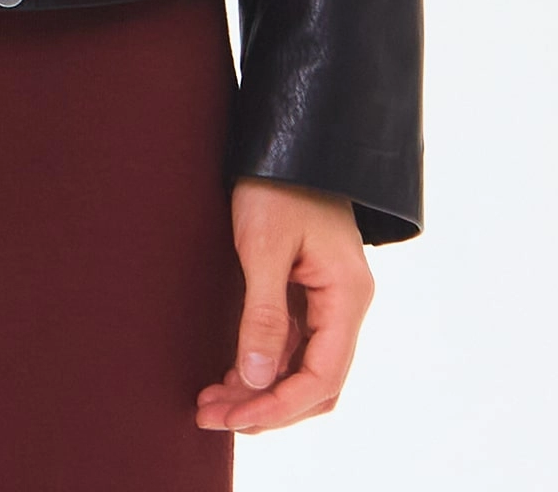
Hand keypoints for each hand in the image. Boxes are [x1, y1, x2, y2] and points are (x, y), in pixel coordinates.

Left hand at [195, 175, 374, 433]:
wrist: (283, 139)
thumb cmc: (276, 184)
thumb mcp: (264, 247)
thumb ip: (264, 316)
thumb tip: (258, 382)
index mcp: (347, 296)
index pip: (322, 378)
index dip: (278, 407)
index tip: (233, 418)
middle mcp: (346, 304)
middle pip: (315, 383)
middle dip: (266, 407)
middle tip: (211, 415)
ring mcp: (329, 299)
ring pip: (302, 368)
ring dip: (260, 390)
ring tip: (211, 402)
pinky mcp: (309, 290)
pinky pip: (293, 344)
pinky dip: (263, 364)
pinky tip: (229, 374)